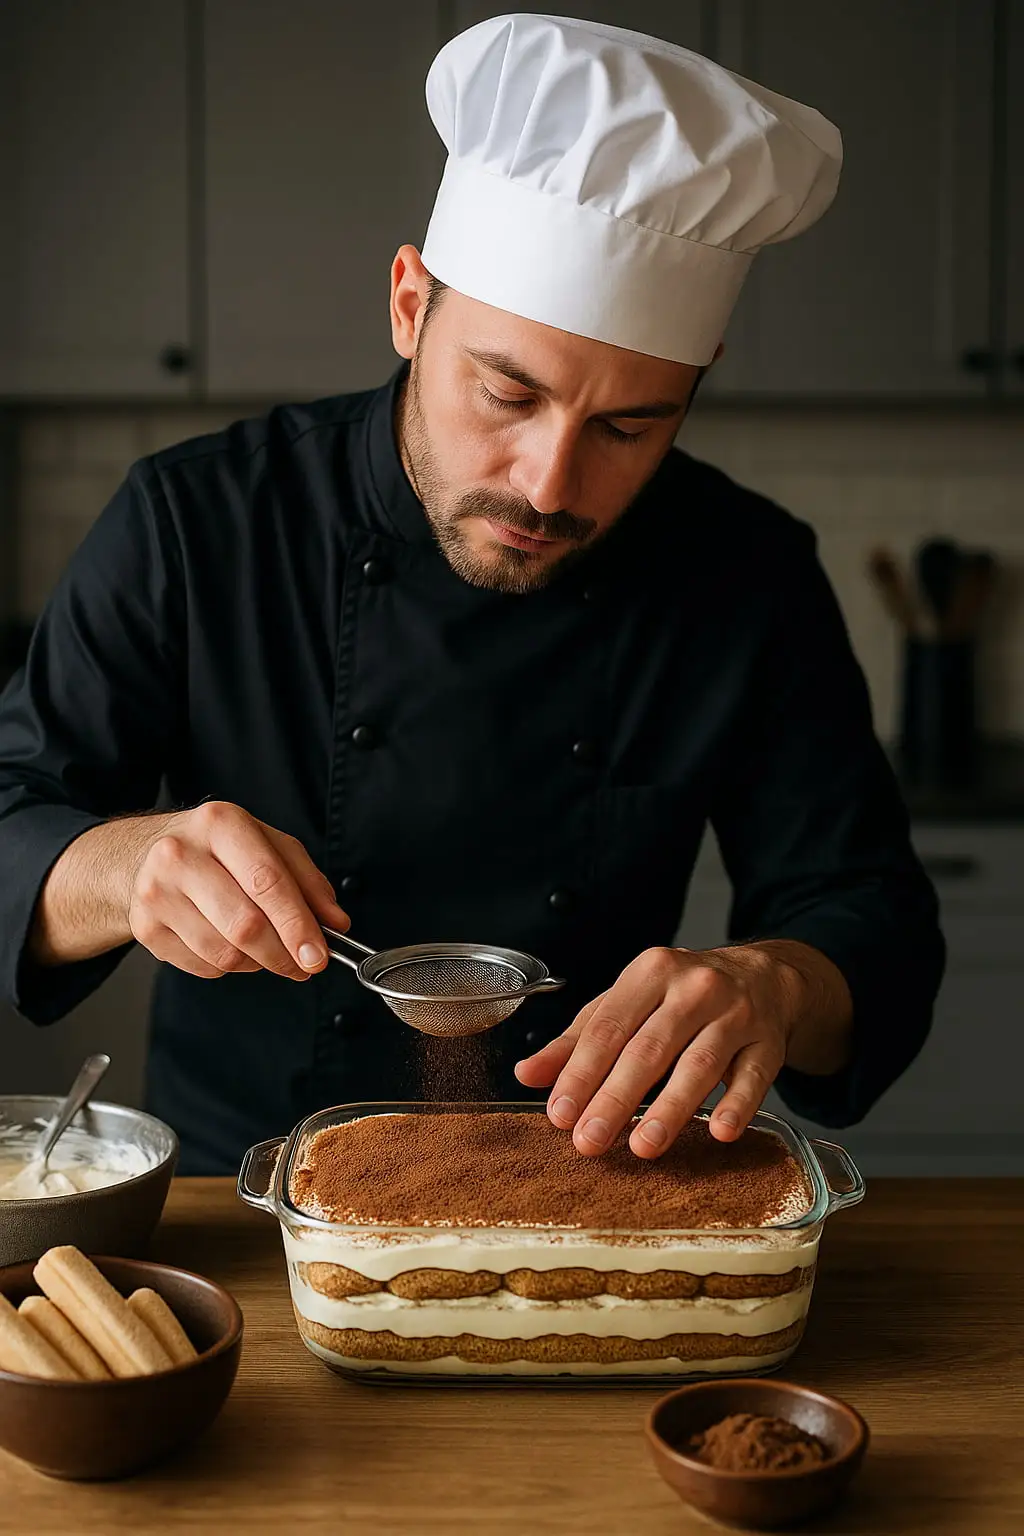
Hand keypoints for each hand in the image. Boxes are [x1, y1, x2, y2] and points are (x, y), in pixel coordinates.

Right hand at [124, 801, 348, 980]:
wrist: (145, 853)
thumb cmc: (218, 849)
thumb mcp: (268, 846)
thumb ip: (308, 882)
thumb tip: (336, 923)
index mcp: (220, 824)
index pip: (266, 882)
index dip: (297, 925)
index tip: (319, 955)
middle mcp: (180, 854)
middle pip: (245, 925)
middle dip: (283, 954)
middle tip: (303, 965)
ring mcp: (156, 892)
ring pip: (225, 953)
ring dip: (258, 962)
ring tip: (266, 949)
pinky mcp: (144, 927)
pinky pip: (203, 966)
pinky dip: (229, 966)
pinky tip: (230, 945)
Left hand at [515, 942, 850, 1157]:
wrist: (763, 976)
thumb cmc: (679, 995)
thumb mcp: (626, 1002)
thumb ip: (577, 1040)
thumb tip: (527, 1075)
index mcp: (650, 972)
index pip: (609, 1025)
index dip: (582, 1071)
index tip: (559, 1113)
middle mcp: (695, 986)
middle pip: (649, 1048)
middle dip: (615, 1098)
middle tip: (588, 1141)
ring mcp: (736, 1013)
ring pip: (699, 1063)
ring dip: (670, 1107)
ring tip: (642, 1146)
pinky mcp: (768, 1043)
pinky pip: (753, 1076)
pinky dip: (737, 1104)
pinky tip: (719, 1132)